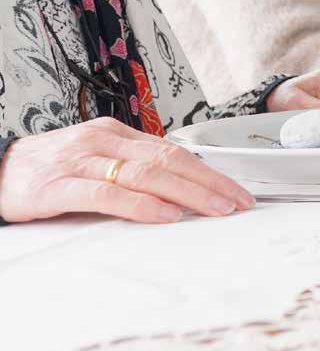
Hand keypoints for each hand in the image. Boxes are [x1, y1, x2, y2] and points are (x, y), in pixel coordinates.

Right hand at [0, 118, 254, 223]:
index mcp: (116, 134)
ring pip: (145, 174)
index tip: (235, 191)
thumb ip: (132, 168)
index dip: (209, 172)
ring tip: (215, 209)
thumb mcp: (96, 160)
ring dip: (188, 193)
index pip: (173, 152)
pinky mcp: (57, 187)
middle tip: (237, 202)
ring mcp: (80, 161)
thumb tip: (180, 188)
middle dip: (209, 183)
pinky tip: (165, 215)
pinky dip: (141, 205)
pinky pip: (107, 195)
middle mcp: (103, 141)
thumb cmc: (50, 169)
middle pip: (168, 160)